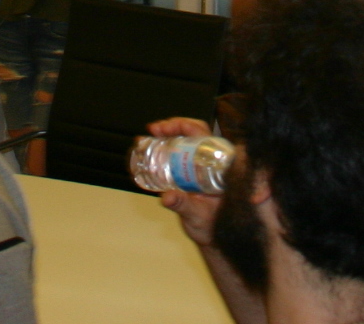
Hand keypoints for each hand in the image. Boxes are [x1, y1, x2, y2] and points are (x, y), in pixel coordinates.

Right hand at [147, 117, 222, 244]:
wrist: (208, 238)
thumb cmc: (210, 226)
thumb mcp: (197, 215)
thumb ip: (184, 205)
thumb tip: (167, 197)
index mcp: (218, 167)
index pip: (206, 136)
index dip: (188, 125)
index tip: (170, 128)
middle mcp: (208, 164)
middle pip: (192, 134)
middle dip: (172, 126)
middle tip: (155, 129)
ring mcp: (196, 168)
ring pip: (182, 143)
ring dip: (163, 136)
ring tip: (145, 138)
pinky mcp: (185, 175)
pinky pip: (173, 157)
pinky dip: (159, 151)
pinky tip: (146, 151)